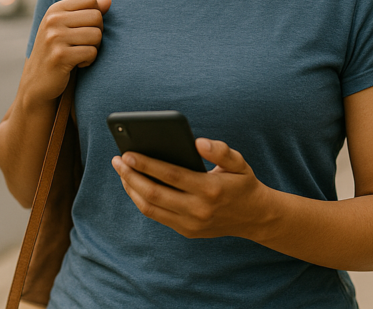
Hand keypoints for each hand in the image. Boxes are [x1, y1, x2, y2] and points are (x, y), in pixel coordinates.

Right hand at [24, 0, 111, 102]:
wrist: (36, 82)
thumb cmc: (56, 51)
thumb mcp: (67, 27)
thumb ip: (88, 12)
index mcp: (55, 9)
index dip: (95, 13)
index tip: (84, 27)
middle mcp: (53, 20)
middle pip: (96, 16)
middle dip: (97, 32)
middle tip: (84, 44)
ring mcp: (54, 38)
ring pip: (96, 35)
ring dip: (94, 48)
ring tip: (80, 54)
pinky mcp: (60, 56)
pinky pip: (91, 52)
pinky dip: (89, 60)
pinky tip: (77, 64)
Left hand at [111, 138, 276, 239]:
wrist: (255, 217)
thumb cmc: (242, 183)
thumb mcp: (239, 162)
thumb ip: (220, 150)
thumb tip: (198, 142)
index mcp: (210, 189)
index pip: (170, 175)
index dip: (147, 164)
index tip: (128, 153)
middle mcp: (198, 210)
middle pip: (154, 193)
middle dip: (132, 176)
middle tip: (117, 160)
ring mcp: (191, 224)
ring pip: (151, 208)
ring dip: (132, 189)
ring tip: (122, 171)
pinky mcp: (187, 231)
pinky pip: (157, 216)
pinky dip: (141, 200)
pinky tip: (134, 185)